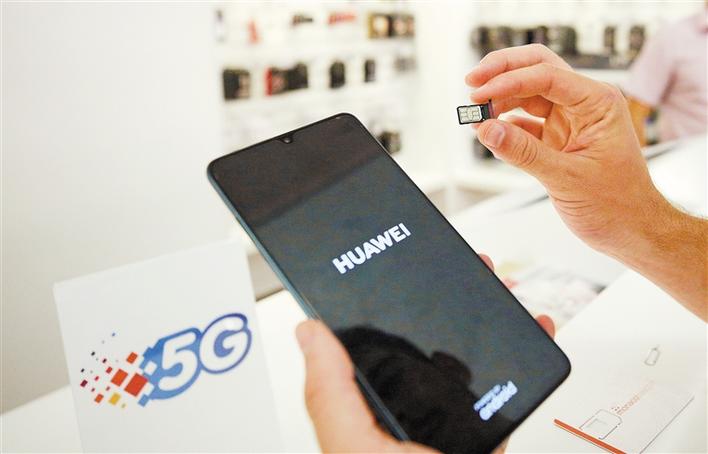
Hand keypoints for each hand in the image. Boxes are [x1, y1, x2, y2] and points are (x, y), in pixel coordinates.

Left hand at [295, 255, 554, 452]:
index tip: (386, 265)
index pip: (369, 346)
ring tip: (494, 282)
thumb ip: (329, 395)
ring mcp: (454, 417)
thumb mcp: (356, 450)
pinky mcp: (492, 426)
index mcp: (371, 409)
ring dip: (487, 314)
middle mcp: (412, 408)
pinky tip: (533, 324)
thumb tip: (308, 332)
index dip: (375, 304)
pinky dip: (526, 348)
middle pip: (426, 339)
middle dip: (442, 298)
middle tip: (456, 264)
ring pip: (471, 352)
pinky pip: (510, 381)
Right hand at [466, 44, 666, 255]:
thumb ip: (524, 152)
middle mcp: (584, 105)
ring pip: (528, 95)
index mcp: (598, 104)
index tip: (481, 93)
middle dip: (502, 72)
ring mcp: (569, 121)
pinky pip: (525, 123)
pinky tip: (489, 133)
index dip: (509, 81)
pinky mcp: (557, 139)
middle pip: (537, 70)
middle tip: (472, 84)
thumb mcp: (566, 178)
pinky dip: (504, 126)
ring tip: (475, 114)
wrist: (631, 230)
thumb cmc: (618, 204)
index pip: (547, 76)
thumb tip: (488, 130)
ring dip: (500, 100)